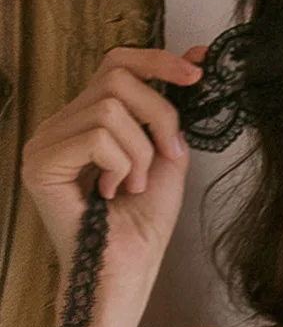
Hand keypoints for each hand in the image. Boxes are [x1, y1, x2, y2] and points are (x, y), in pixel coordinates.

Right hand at [21, 44, 207, 303]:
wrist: (128, 267)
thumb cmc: (145, 218)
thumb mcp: (168, 153)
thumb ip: (171, 113)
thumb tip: (193, 62)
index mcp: (89, 117)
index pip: (117, 64)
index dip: (158, 59)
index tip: (198, 69)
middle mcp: (62, 123)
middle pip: (118, 76)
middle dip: (159, 113)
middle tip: (169, 153)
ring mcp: (46, 141)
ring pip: (111, 108)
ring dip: (140, 150)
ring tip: (134, 183)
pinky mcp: (40, 163)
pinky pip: (97, 136)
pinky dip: (122, 164)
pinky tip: (114, 191)